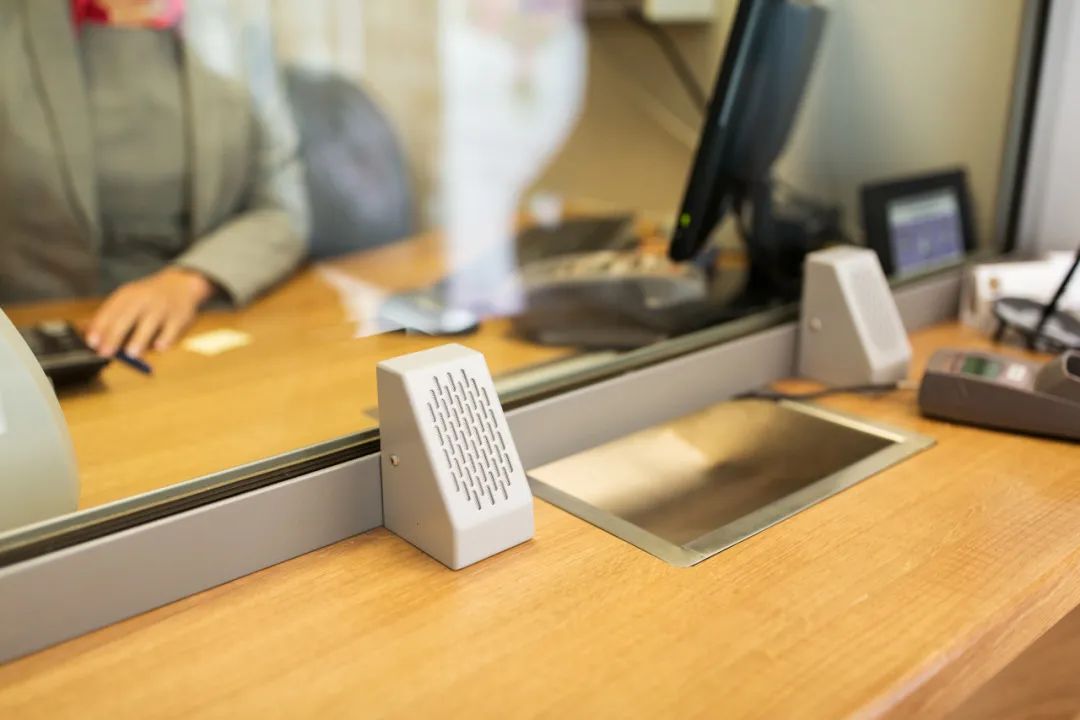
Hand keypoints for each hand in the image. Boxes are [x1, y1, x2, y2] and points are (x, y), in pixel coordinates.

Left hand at [86, 268, 214, 358]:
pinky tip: (159, 347)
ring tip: (131, 354)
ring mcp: (162, 308)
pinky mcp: (178, 317)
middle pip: (126, 318)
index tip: (91, 342)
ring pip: (149, 323)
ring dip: (140, 339)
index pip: (110, 311)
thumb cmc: (148, 297)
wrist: (180, 284)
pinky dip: (165, 339)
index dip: (99, 327)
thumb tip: (87, 333)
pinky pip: (171, 330)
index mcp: (127, 295)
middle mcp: (143, 300)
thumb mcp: (128, 299)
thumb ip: (110, 316)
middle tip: (105, 353)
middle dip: (114, 336)